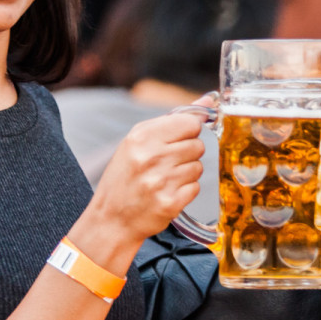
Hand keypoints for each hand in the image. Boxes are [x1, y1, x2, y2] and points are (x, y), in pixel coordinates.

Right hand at [90, 107, 207, 241]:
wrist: (111, 218)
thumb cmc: (125, 178)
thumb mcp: (138, 142)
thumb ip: (173, 121)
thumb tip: (208, 101)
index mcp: (142, 136)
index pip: (190, 122)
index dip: (188, 132)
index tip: (178, 140)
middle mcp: (151, 156)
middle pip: (197, 145)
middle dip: (187, 154)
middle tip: (167, 164)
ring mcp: (161, 181)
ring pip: (198, 167)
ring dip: (186, 174)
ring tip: (165, 180)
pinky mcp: (170, 203)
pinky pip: (195, 188)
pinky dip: (185, 191)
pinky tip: (167, 192)